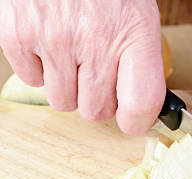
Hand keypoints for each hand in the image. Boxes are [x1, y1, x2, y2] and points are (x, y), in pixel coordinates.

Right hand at [0, 0, 165, 134]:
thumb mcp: (138, 14)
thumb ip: (141, 59)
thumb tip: (143, 108)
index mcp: (135, 34)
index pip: (141, 104)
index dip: (137, 121)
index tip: (133, 119)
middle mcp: (96, 40)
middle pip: (97, 111)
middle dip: (98, 100)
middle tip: (97, 75)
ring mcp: (55, 39)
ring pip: (63, 101)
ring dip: (68, 86)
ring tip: (73, 55)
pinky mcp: (19, 35)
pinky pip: (32, 80)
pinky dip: (40, 69)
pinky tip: (50, 43)